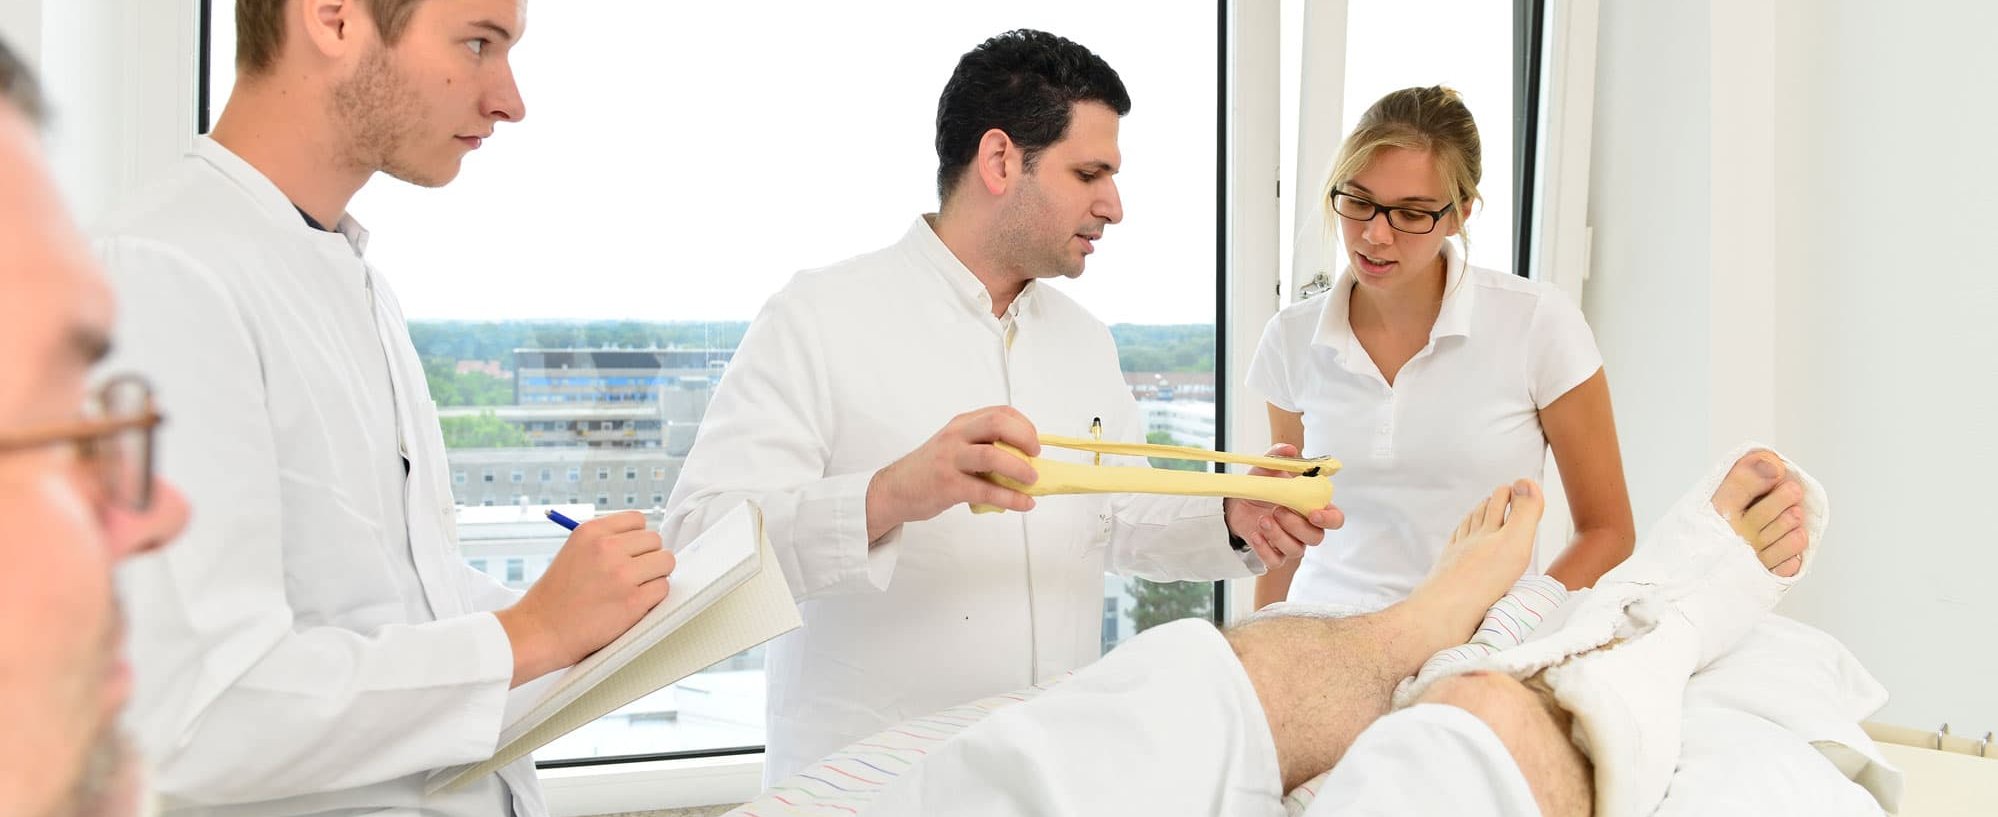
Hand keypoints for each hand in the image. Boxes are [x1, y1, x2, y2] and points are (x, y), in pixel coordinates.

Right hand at [496, 511, 674, 685]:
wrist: (540, 631)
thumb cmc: (557, 597)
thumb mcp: (574, 552)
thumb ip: (605, 542)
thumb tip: (643, 541)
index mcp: (591, 531)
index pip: (638, 520)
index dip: (637, 539)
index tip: (630, 554)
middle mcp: (607, 547)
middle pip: (655, 540)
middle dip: (647, 558)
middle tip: (632, 576)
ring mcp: (622, 574)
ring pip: (665, 562)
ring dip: (655, 577)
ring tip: (634, 589)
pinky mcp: (633, 600)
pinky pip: (663, 589)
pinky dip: (653, 599)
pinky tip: (633, 605)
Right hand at [866, 406, 1041, 541]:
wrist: (893, 490)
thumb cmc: (930, 470)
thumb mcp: (954, 447)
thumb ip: (982, 447)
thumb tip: (1025, 462)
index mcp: (961, 423)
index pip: (1000, 412)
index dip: (1024, 425)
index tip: (1034, 443)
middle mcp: (955, 436)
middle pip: (997, 423)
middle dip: (1025, 437)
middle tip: (1035, 455)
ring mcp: (950, 460)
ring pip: (992, 456)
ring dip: (1019, 468)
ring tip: (1032, 480)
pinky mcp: (948, 486)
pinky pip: (986, 490)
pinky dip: (1011, 498)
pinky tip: (1024, 504)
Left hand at [1225, 443, 1344, 568]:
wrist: (1237, 502)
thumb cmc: (1262, 486)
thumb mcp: (1268, 468)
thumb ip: (1279, 457)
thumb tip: (1290, 449)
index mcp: (1313, 508)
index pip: (1335, 519)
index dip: (1329, 519)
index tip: (1313, 513)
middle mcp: (1305, 528)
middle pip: (1316, 538)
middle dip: (1297, 525)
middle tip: (1278, 510)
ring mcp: (1290, 543)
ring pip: (1296, 550)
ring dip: (1279, 535)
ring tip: (1263, 519)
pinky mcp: (1273, 555)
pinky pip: (1275, 561)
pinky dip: (1265, 549)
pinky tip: (1255, 534)